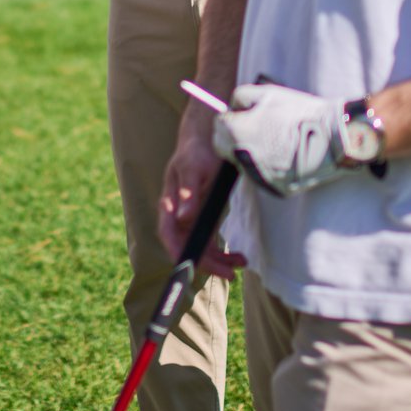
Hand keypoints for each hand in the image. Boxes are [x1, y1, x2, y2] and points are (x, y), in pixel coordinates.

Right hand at [158, 117, 246, 278]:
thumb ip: (188, 192)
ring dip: (218, 259)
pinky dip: (222, 250)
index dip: (179, 252)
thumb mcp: (194, 168)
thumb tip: (183, 217)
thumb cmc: (197, 151)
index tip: (194, 267)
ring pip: (200, 246)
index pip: (169, 234)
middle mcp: (178, 214)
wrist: (206, 138)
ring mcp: (190, 216)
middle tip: (230, 273)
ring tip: (241, 264)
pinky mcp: (203, 215)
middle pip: (187, 245)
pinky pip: (210, 239)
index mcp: (170, 202)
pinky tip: (238, 255)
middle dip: (207, 262)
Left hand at [212, 82, 353, 197]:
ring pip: (243, 162)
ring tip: (276, 140)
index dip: (229, 118)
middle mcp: (242, 157)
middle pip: (224, 147)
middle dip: (233, 137)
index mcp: (237, 132)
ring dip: (250, 152)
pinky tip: (286, 154)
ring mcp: (258, 175)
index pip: (218, 126)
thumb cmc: (300, 113)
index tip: (241, 115)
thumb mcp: (267, 94)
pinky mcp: (273, 188)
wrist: (333, 139)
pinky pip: (262, 175)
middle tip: (253, 128)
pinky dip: (268, 165)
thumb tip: (232, 107)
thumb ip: (240, 97)